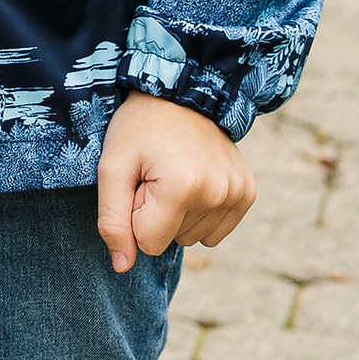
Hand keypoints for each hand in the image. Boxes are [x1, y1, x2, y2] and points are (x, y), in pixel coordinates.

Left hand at [95, 90, 255, 274]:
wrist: (182, 92)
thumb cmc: (139, 129)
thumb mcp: (111, 168)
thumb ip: (112, 221)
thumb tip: (123, 267)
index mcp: (181, 188)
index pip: (148, 244)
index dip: (135, 216)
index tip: (138, 183)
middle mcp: (217, 194)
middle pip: (171, 241)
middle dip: (156, 214)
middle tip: (155, 175)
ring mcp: (236, 193)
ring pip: (192, 238)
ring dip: (178, 213)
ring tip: (173, 174)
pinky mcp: (247, 193)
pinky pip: (214, 232)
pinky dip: (200, 214)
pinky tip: (194, 182)